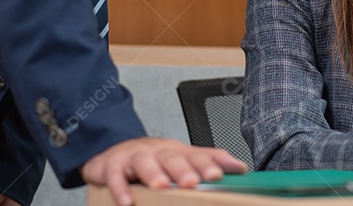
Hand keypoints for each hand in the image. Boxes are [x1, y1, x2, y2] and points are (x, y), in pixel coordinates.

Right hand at [81, 137, 246, 205]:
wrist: (113, 152)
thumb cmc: (152, 161)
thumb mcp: (180, 160)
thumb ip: (207, 162)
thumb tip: (241, 168)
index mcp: (177, 151)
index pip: (197, 155)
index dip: (209, 163)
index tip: (220, 174)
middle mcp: (158, 151)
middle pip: (172, 156)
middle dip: (184, 169)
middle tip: (193, 181)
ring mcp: (135, 156)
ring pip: (145, 161)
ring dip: (154, 173)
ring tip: (162, 186)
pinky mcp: (111, 165)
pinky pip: (115, 175)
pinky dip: (120, 188)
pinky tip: (127, 201)